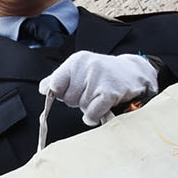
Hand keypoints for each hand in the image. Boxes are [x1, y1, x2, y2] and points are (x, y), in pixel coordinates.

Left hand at [39, 51, 158, 125]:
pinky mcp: (110, 92)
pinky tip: (100, 110)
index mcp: (77, 61)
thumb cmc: (104, 74)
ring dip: (89, 108)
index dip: (60, 94)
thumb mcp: (81, 70)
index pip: (55, 84)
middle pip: (67, 99)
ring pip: (81, 106)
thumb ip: (60, 79)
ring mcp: (99, 78)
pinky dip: (94, 116)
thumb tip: (43, 88)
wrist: (134, 73)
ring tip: (99, 97)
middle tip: (91, 93)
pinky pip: (92, 113)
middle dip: (78, 101)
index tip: (69, 92)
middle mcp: (87, 67)